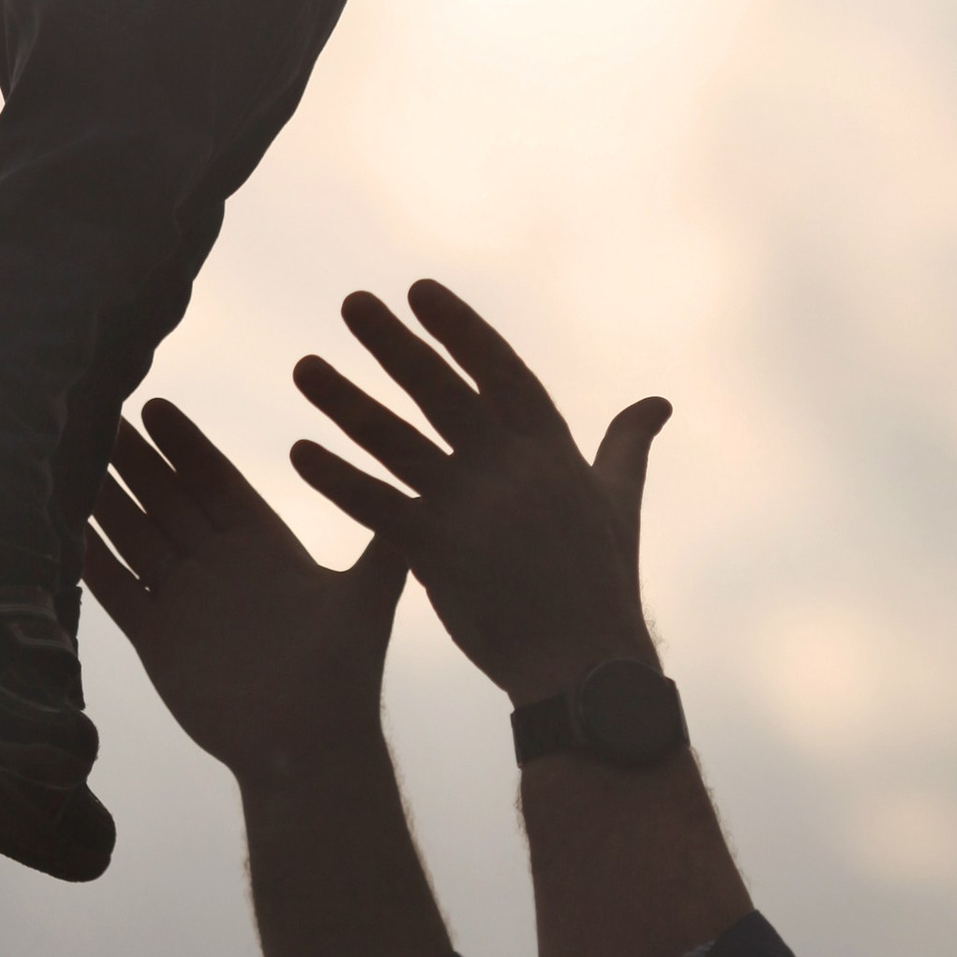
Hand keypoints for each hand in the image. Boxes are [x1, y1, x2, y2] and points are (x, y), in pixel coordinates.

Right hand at [84, 397, 406, 787]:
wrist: (310, 747)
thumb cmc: (346, 674)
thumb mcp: (367, 597)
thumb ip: (382, 544)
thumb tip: (423, 486)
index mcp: (263, 544)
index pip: (215, 481)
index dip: (185, 445)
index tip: (154, 404)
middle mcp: (219, 564)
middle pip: (168, 498)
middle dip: (133, 457)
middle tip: (97, 410)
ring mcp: (185, 599)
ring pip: (135, 535)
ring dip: (104, 498)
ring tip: (67, 457)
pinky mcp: (157, 638)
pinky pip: (118, 589)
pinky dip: (91, 559)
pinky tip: (61, 528)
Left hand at [291, 281, 670, 705]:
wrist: (583, 667)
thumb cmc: (602, 586)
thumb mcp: (618, 504)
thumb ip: (627, 446)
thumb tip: (657, 402)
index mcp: (552, 450)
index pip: (501, 371)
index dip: (461, 328)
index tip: (420, 289)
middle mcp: (509, 468)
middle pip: (440, 391)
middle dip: (395, 344)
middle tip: (352, 303)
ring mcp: (471, 508)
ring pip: (397, 442)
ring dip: (346, 402)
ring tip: (302, 367)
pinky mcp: (437, 553)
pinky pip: (376, 505)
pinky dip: (337, 477)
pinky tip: (299, 450)